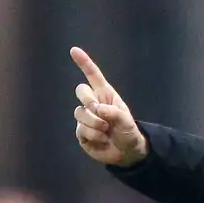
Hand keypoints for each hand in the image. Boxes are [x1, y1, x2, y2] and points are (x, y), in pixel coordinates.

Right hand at [71, 47, 147, 167]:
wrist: (127, 152)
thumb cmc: (128, 132)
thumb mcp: (126, 121)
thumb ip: (114, 113)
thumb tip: (97, 109)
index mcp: (106, 96)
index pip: (93, 76)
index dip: (84, 63)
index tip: (74, 50)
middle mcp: (94, 104)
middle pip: (81, 90)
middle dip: (89, 100)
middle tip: (101, 112)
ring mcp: (85, 117)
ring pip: (79, 112)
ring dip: (95, 123)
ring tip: (106, 130)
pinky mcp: (81, 132)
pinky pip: (81, 129)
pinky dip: (93, 135)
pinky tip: (102, 139)